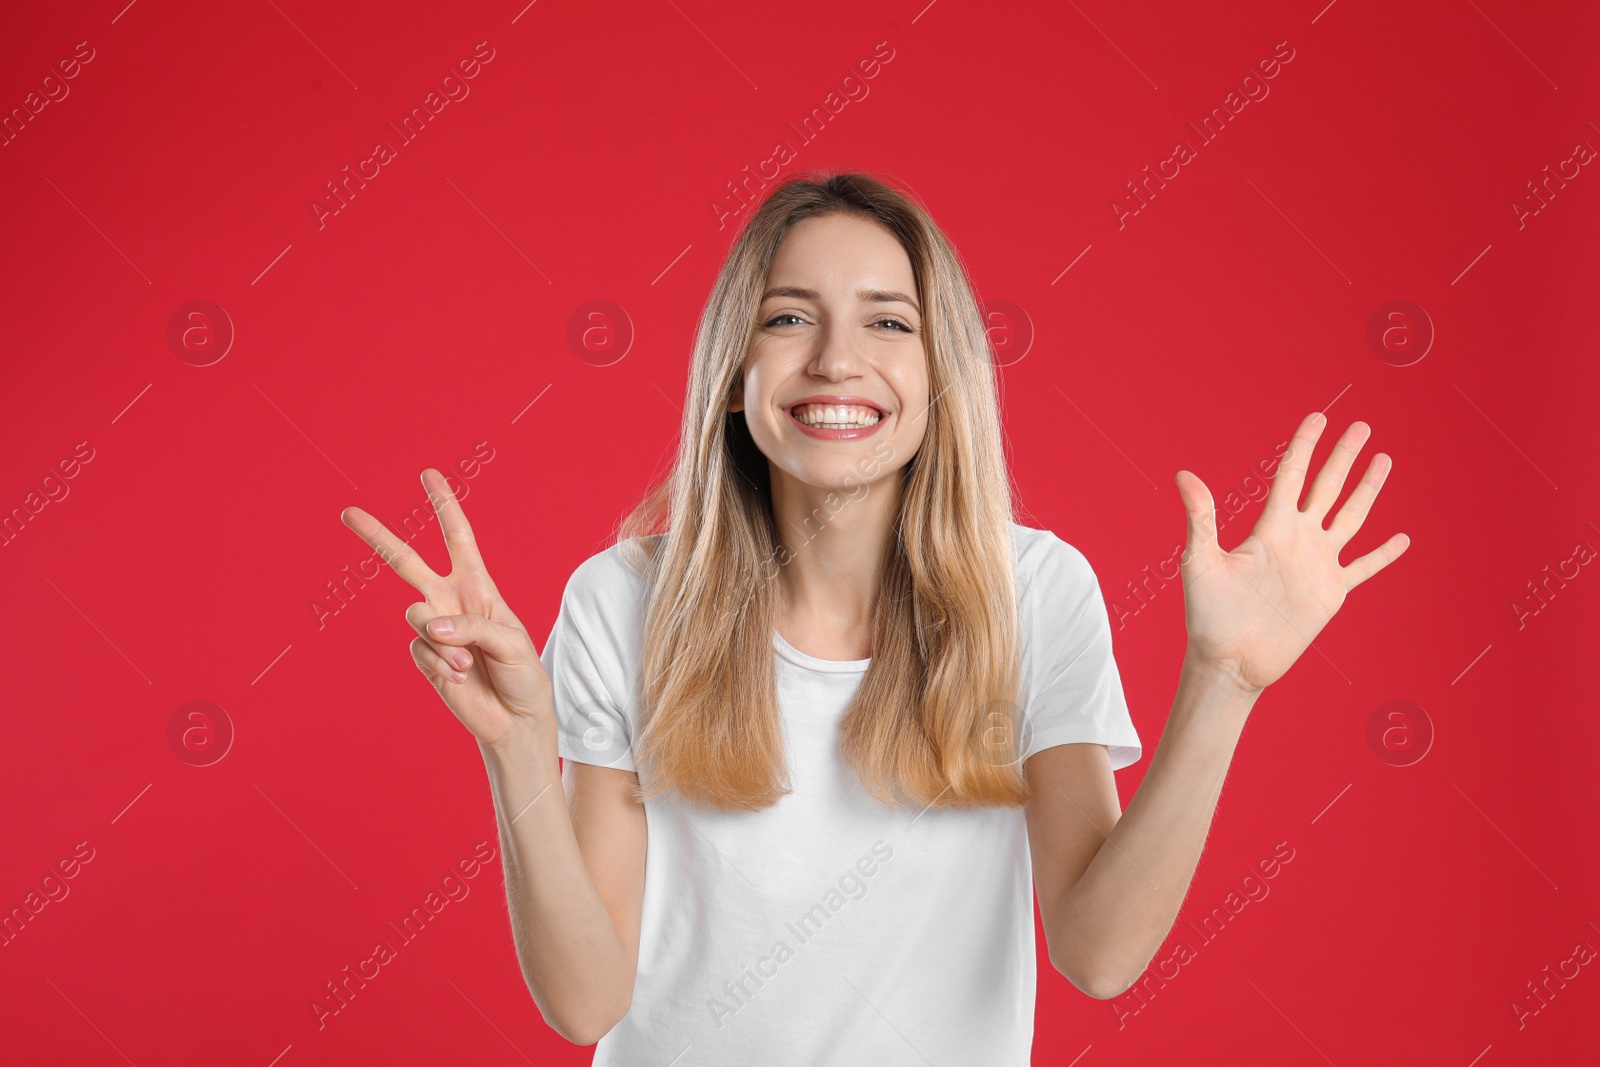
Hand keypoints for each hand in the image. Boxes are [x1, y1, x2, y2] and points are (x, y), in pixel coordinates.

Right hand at [341, 469, 552, 749]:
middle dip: (377, 536)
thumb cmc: (522, 673)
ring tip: (467, 662)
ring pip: (415, 614)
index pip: (457, 538)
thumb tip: (429, 625)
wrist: (513, 718)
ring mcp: (434, 628)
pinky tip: (459, 676)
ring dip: (443, 639)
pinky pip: (419, 648)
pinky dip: (440, 663)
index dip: (444, 505)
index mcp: (477, 586)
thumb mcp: (511, 642)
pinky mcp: (423, 656)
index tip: (428, 474)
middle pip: (406, 561)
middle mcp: (449, 601)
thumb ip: (472, 627)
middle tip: (347, 512)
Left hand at [1174, 412, 1410, 693]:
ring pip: (1350, 518)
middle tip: (1362, 426)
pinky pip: (1363, 568)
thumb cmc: (1208, 615)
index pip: (1291, 476)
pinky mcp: (1331, 594)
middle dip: (1344, 456)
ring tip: (1383, 460)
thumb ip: (1200, 518)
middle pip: (1327, 487)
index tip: (1319, 417)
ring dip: (1367, 489)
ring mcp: (1316, 565)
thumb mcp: (1201, 562)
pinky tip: (1401, 538)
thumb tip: (1183, 475)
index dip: (1305, 446)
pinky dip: (1382, 554)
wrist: (1230, 661)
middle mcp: (1296, 540)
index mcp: (1269, 528)